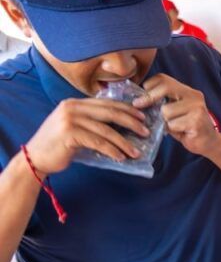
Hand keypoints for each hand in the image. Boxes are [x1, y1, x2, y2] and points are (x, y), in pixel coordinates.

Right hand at [22, 98, 150, 176]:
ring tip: (136, 152)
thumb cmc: (59, 145)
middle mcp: (72, 107)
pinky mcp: (69, 134)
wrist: (35, 158)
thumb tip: (122, 125)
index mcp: (75, 103)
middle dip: (131, 122)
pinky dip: (112, 150)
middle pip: (110, 113)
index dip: (127, 109)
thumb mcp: (76, 127)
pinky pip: (98, 142)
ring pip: (106, 130)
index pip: (107, 103)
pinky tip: (121, 157)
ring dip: (124, 142)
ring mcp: (70, 119)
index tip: (142, 117)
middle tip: (145, 132)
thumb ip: (93, 122)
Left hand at [138, 74, 219, 155]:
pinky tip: (181, 133)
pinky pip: (172, 124)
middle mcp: (194, 95)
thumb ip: (162, 103)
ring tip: (173, 126)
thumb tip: (138, 100)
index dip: (149, 86)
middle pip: (165, 87)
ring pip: (166, 110)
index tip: (140, 97)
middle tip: (138, 105)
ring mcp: (197, 108)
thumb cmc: (187, 128)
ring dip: (164, 121)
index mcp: (188, 91)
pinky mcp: (197, 121)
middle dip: (148, 97)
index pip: (163, 79)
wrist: (209, 143)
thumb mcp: (174, 111)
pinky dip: (172, 131)